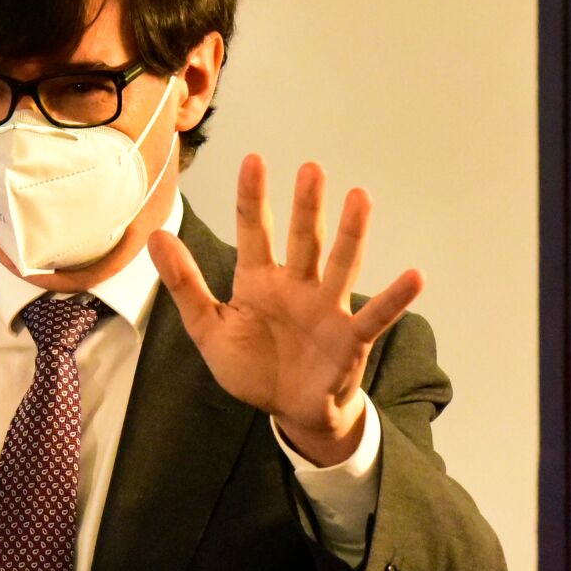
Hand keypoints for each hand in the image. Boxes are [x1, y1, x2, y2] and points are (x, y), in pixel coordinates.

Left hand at [147, 153, 423, 466]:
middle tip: (312, 168)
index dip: (253, 198)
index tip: (254, 160)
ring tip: (360, 198)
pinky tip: (415, 277)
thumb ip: (185, 284)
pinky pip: (375, 315)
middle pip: (303, 239)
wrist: (288, 410)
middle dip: (307, 205)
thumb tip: (155, 236)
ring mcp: (327, 308)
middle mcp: (297, 285)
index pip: (256, 231)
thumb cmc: (252, 366)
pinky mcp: (350, 338)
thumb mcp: (209, 329)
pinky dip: (395, 298)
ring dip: (352, 233)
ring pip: (340, 264)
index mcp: (259, 280)